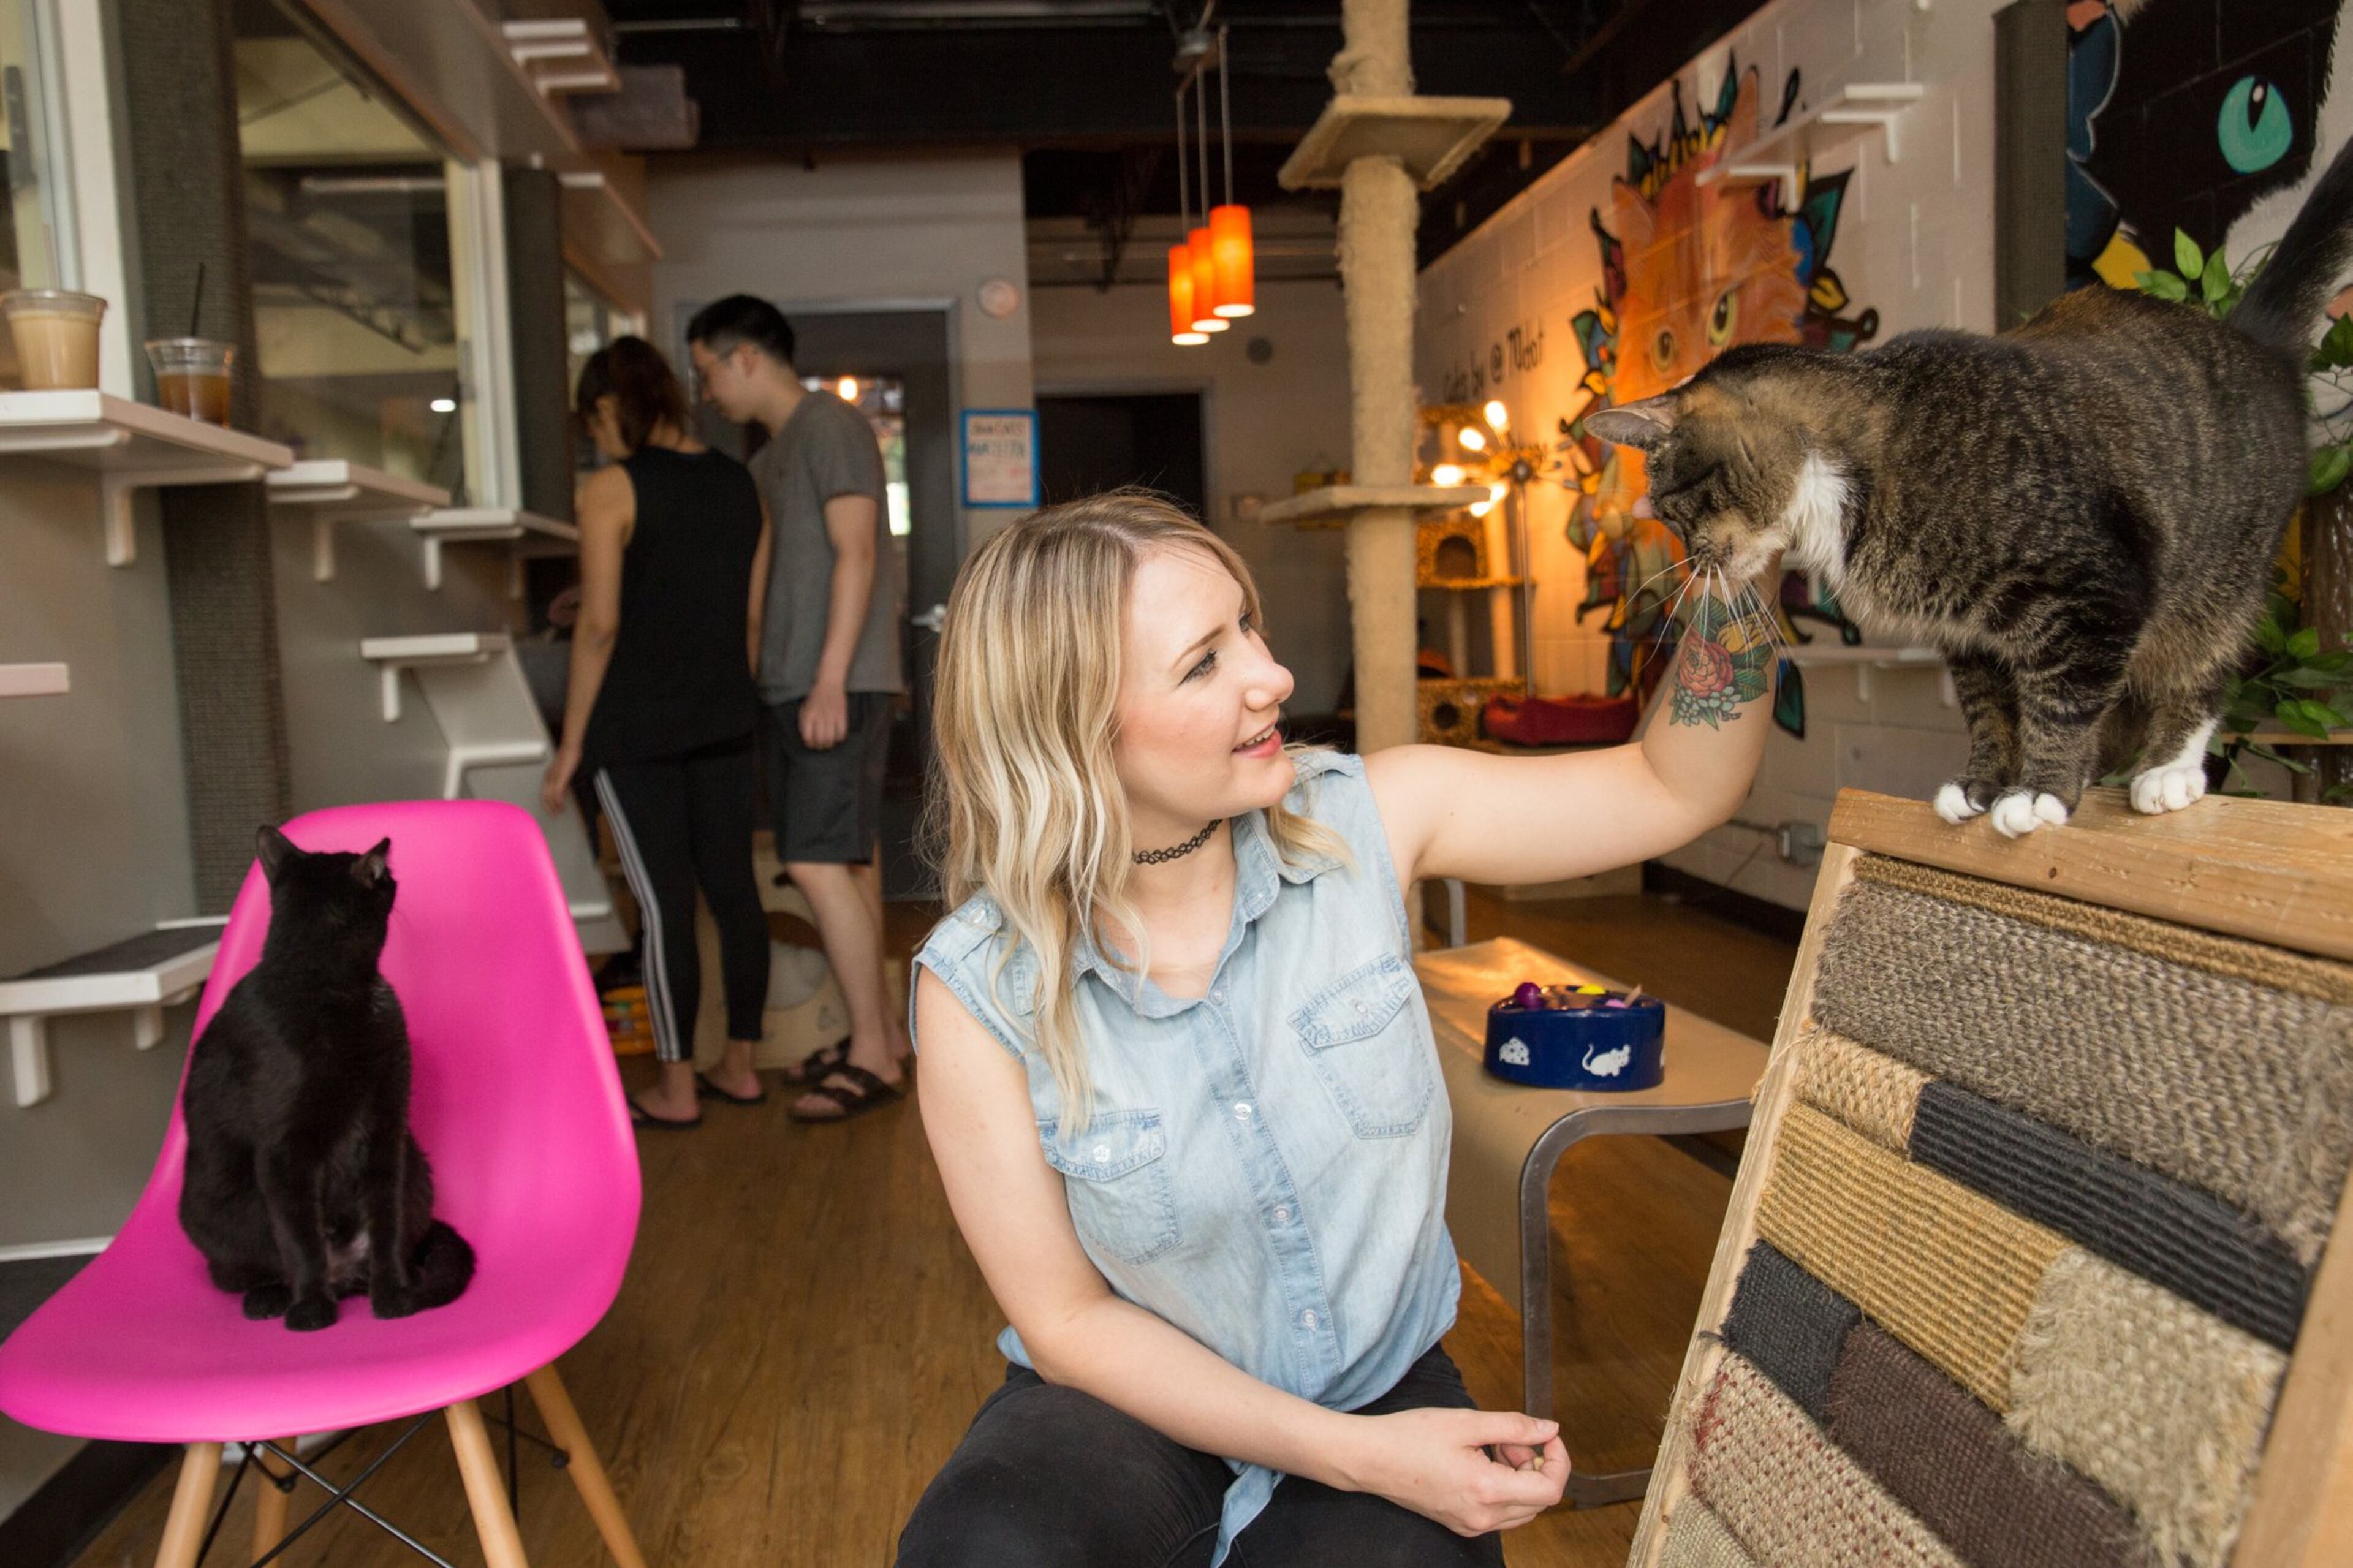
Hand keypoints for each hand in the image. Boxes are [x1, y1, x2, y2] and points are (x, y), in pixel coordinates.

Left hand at [541, 745, 580, 815]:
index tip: (551, 809)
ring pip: (550, 796)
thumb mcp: (564, 768)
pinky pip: (557, 793)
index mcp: (548, 775)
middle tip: (553, 814)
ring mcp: (553, 777)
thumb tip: (565, 787)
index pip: (544, 792)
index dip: (546, 802)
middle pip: (544, 796)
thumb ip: (562, 778)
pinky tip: (562, 805)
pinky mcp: (560, 778)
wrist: (571, 747)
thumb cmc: (570, 755)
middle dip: (548, 806)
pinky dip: (558, 801)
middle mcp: (548, 777)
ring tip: (559, 811)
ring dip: (554, 806)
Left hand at [800, 679, 848, 749]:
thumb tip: (806, 738)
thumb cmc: (815, 697)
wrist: (829, 684)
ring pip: (830, 738)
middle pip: (819, 739)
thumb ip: (803, 723)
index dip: (809, 743)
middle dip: (819, 746)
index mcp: (808, 715)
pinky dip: (839, 738)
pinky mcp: (842, 716)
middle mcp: (820, 717)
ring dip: (829, 744)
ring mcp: (831, 716)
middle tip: (820, 746)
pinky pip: (841, 733)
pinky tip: (837, 736)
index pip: (808, 736)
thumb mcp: (804, 708)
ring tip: (828, 744)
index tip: (811, 744)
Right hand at [1339, 1408, 1567, 1535]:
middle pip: (1539, 1500)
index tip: (1546, 1436)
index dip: (1558, 1460)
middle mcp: (1482, 1517)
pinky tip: (1481, 1462)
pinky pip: (1501, 1512)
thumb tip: (1549, 1430)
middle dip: (1536, 1464)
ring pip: (1522, 1508)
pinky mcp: (1461, 1523)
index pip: (1550, 1490)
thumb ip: (1514, 1426)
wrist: (1371, 1459)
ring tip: (1493, 1447)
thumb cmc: (1411, 1436)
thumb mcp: (1466, 1421)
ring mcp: (1471, 1524)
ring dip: (1521, 1477)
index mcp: (1487, 1490)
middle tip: (1508, 1437)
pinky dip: (1503, 1488)